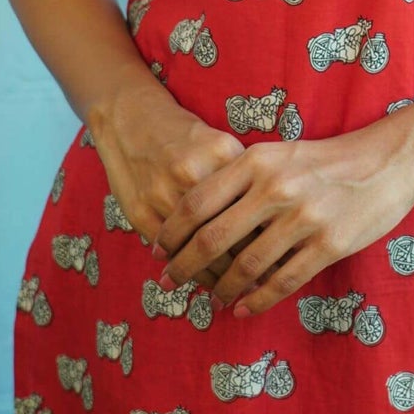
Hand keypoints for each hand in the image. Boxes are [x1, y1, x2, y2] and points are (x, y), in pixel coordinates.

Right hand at [85, 82, 265, 292]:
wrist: (131, 119)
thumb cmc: (186, 137)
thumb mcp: (222, 146)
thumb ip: (245, 180)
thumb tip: (274, 228)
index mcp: (222, 153)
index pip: (255, 208)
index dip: (270, 239)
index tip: (282, 261)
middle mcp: (193, 173)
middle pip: (230, 233)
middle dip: (248, 267)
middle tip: (261, 285)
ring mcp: (164, 194)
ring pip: (201, 251)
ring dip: (220, 278)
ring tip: (235, 294)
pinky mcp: (141, 211)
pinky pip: (174, 254)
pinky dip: (192, 274)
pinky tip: (207, 284)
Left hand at [154, 123, 413, 318]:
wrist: (386, 161)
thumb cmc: (326, 159)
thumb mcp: (278, 154)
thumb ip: (241, 176)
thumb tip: (197, 212)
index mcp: (257, 161)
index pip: (198, 201)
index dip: (172, 231)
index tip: (157, 250)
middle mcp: (275, 189)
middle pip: (213, 238)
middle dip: (184, 266)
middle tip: (169, 282)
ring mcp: (302, 219)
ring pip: (246, 266)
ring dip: (222, 288)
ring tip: (210, 298)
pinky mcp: (328, 245)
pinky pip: (283, 281)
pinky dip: (257, 300)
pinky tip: (243, 308)